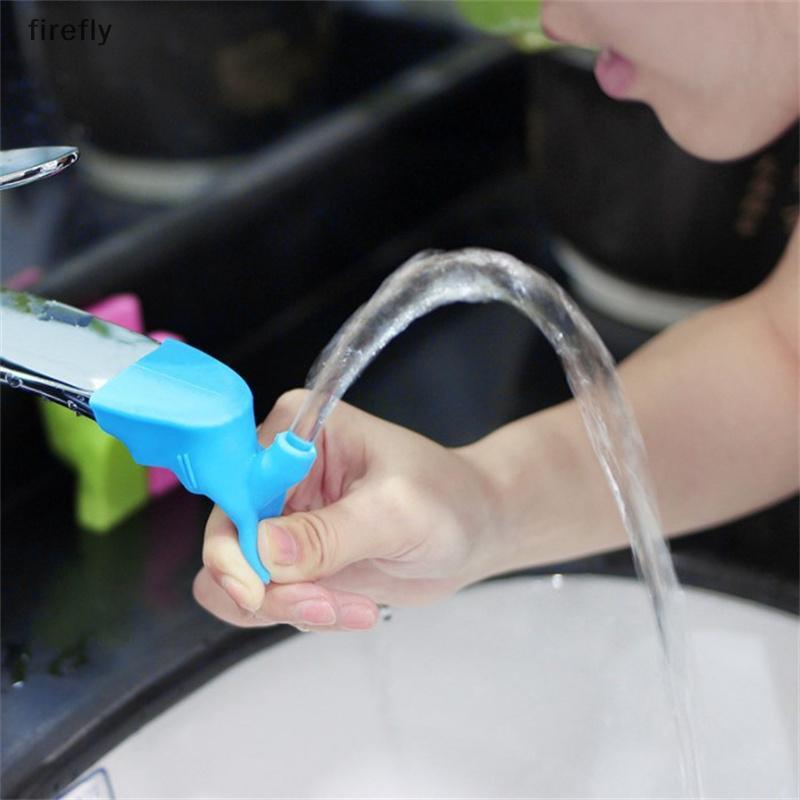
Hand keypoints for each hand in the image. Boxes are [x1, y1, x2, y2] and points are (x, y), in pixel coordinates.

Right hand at [193, 390, 502, 631]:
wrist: (475, 529)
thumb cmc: (448, 499)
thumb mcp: (396, 512)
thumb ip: (330, 533)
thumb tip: (263, 551)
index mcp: (295, 433)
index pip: (233, 484)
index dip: (232, 539)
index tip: (257, 586)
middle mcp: (277, 473)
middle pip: (227, 539)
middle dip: (270, 585)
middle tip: (323, 604)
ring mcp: (283, 518)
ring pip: (241, 579)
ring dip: (290, 605)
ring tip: (352, 608)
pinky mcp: (295, 557)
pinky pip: (269, 598)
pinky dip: (304, 613)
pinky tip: (355, 609)